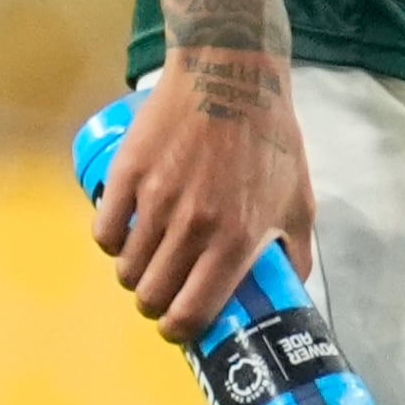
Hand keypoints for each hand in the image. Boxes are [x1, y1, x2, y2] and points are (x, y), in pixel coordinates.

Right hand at [93, 47, 314, 342]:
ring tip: (145, 261)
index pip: (192, 312)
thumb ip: (297, 252)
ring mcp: (156, 201)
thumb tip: (291, 291)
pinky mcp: (127, 174)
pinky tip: (124, 234)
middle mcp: (193, 228)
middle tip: (161, 291)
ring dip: (133, 273)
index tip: (177, 326)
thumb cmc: (270, 138)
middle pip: (152, 295)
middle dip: (154, 303)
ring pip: (125, 267)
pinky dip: (111, 241)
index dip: (179, 330)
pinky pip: (104, 230)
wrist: (230, 74)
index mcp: (236, 241)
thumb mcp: (299, 200)